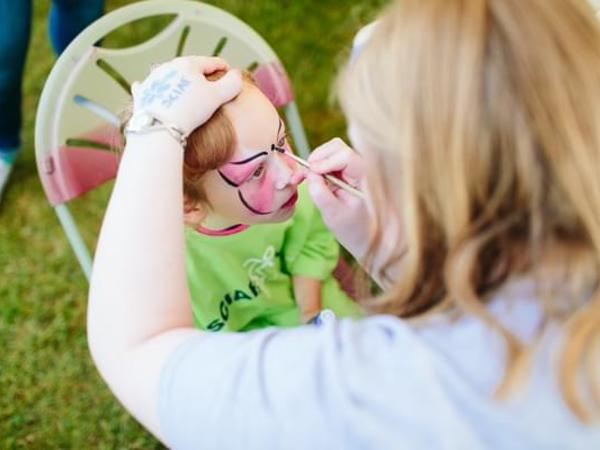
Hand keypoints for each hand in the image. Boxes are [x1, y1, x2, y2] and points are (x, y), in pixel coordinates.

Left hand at [131, 56, 241, 135]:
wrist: (160, 127)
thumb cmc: (191, 110)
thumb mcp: (217, 96)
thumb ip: (232, 83)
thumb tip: (236, 74)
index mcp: (188, 64)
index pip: (211, 62)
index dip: (224, 67)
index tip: (230, 73)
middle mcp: (169, 66)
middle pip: (190, 68)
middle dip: (201, 74)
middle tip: (211, 84)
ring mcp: (154, 79)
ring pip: (171, 76)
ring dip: (180, 80)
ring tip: (187, 91)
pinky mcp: (143, 93)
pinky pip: (148, 87)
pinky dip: (154, 88)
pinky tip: (149, 87)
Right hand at [306, 138, 371, 260]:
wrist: (367, 239)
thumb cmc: (354, 230)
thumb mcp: (333, 214)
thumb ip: (320, 193)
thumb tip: (310, 174)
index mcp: (365, 177)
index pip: (345, 156)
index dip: (325, 162)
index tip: (311, 174)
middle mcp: (360, 168)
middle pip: (337, 147)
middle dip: (318, 158)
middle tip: (305, 174)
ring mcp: (353, 169)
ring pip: (330, 152)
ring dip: (315, 162)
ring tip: (304, 178)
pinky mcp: (345, 173)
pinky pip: (327, 162)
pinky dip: (316, 167)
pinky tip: (308, 179)